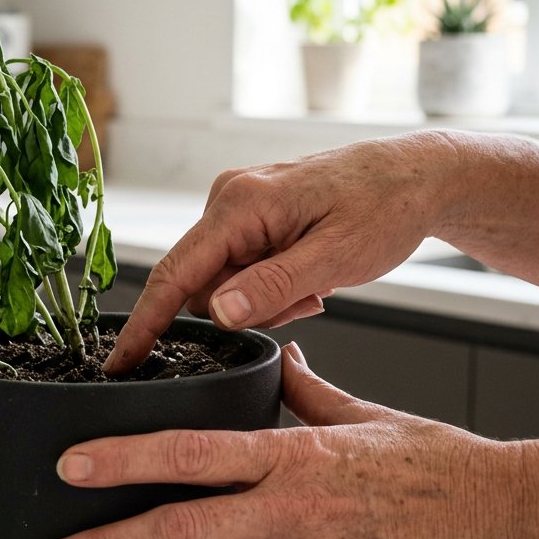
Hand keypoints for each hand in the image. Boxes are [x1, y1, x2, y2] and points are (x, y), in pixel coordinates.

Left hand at [41, 343, 526, 538]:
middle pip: (179, 528)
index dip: (123, 458)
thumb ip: (307, 389)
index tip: (70, 465)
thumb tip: (279, 355)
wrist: (500, 518)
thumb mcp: (364, 416)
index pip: (189, 452)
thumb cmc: (432, 464)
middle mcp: (286, 511)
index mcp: (288, 455)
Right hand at [104, 131, 458, 373]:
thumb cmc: (387, 205)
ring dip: (266, 299)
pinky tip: (309, 273)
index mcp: (240, 204)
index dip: (145, 324)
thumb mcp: (336, 256)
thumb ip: (273, 286)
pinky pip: (241, 271)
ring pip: (224, 285)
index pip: (175, 274)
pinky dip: (272, 286)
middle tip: (306, 298)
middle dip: (246, 308)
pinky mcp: (250, 219)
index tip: (120, 362)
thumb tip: (217, 313)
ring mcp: (237, 208)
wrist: (417, 177)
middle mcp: (228, 200)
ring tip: (316, 283)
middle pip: (202, 286)